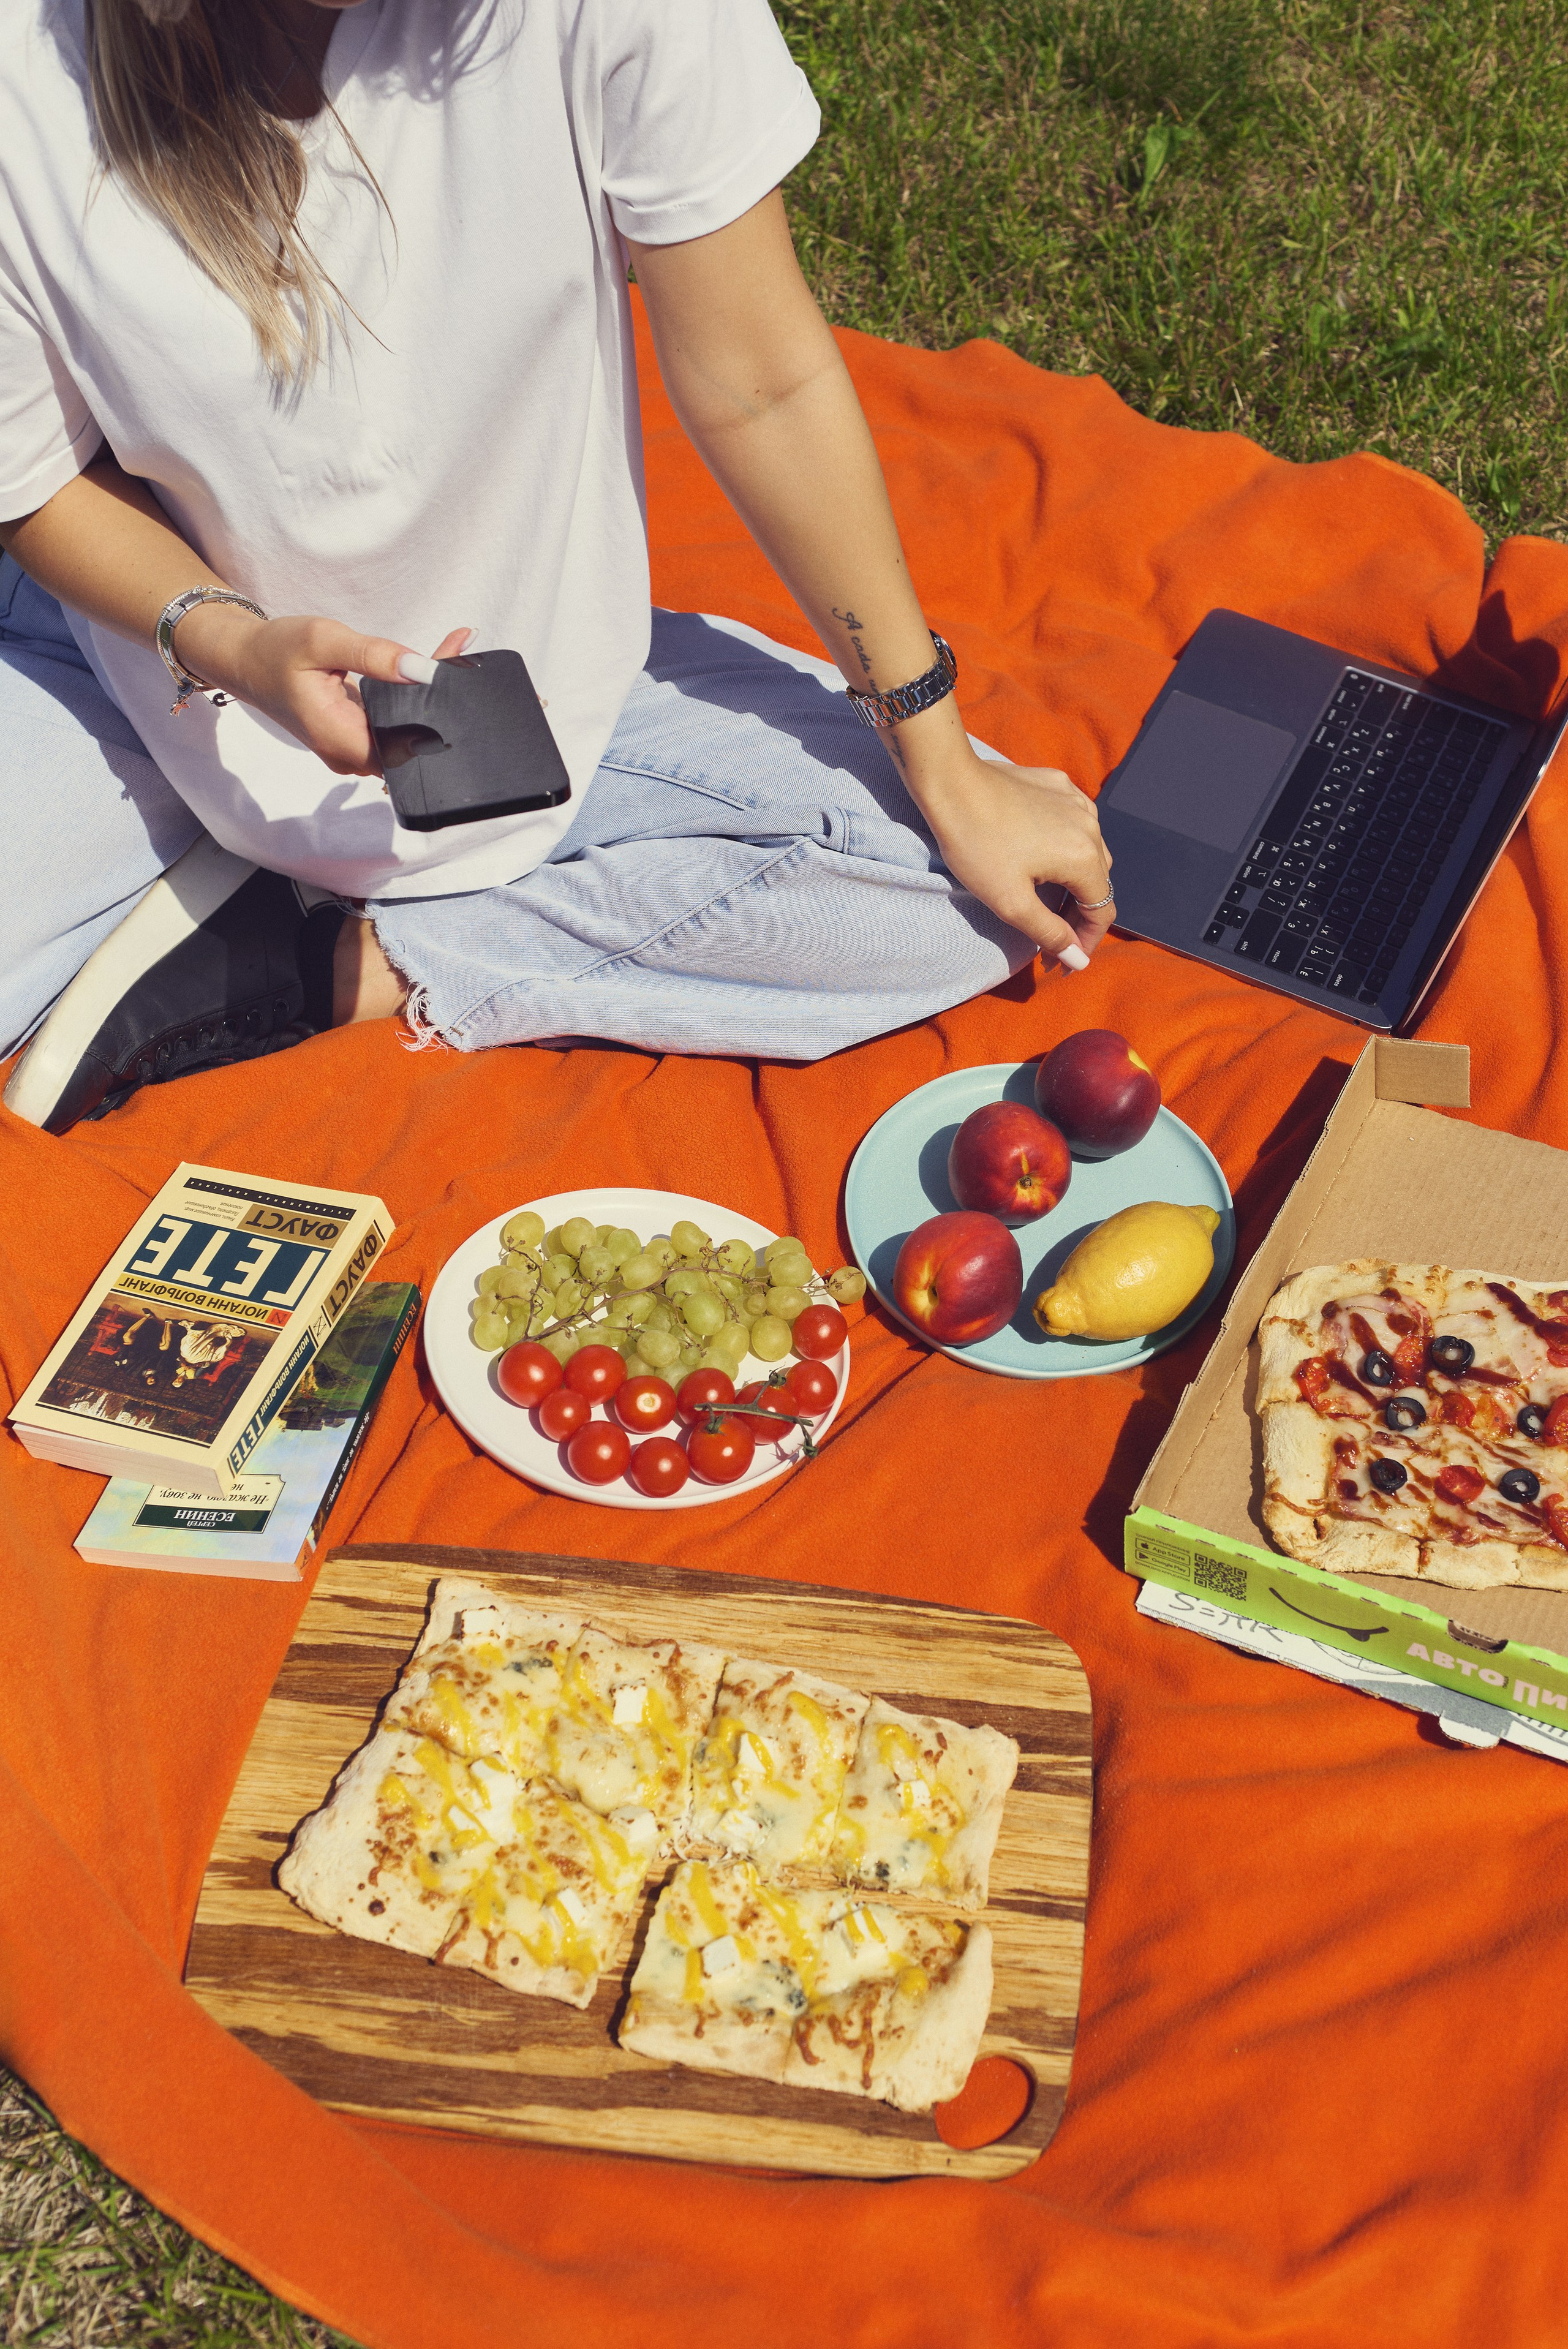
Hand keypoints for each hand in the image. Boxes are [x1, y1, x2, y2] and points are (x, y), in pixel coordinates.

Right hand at [170, 607, 473, 774]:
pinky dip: (413, 699)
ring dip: (431, 697)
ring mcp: (355, 751)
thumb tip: (422, 671)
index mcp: (341, 740)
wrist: (245, 661)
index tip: (455, 667)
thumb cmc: (275, 651)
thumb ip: (374, 656)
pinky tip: (432, 668)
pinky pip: (395, 725)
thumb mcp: (322, 641)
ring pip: (407, 733)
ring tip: (454, 653)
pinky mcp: (358, 738)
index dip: (436, 709)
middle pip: (413, 740)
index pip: (408, 741)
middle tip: (462, 651)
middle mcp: (351, 756)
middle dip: (441, 699)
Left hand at [912, 745, 1114, 967]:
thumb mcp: (1011, 902)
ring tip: (1046, 902)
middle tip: (1049, 940)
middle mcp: (1090, 827)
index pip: (1102, 912)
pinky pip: (1075, 823)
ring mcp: (1076, 801)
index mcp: (1084, 858)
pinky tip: (1041, 856)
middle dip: (1076, 916)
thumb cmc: (977, 844)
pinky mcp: (1058, 786)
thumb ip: (1049, 933)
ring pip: (1089, 852)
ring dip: (1073, 881)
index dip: (1085, 944)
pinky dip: (1066, 847)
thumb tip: (1077, 959)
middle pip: (1097, 883)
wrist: (952, 783)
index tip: (1063, 964)